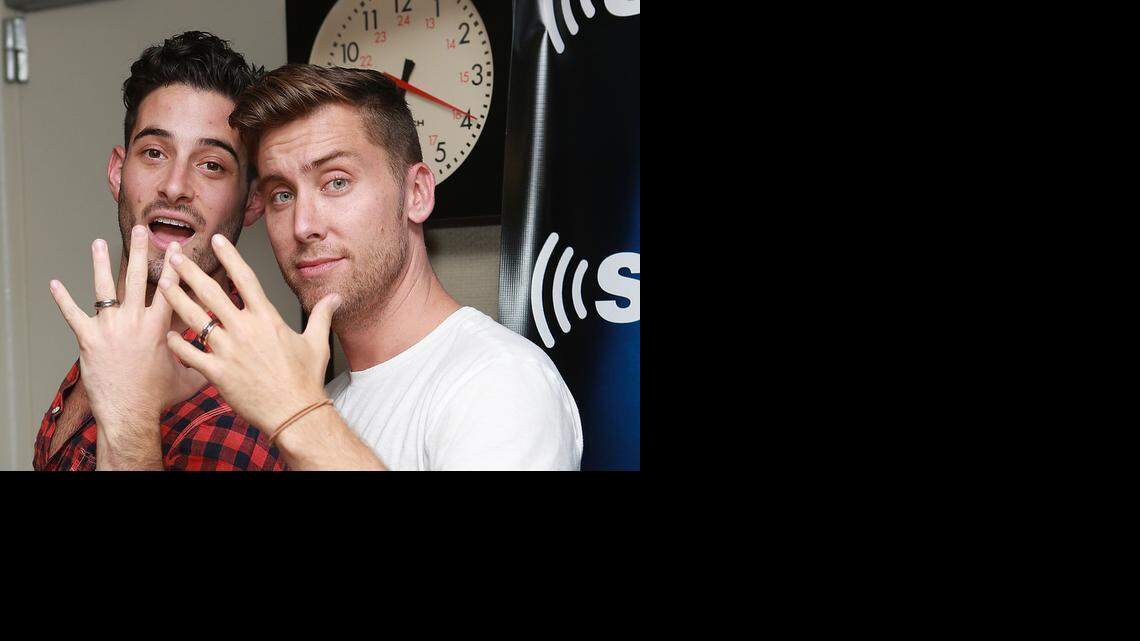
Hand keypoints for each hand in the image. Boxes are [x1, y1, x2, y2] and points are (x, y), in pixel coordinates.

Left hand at [49, 226, 206, 463]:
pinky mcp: (88, 340)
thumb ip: (198, 359)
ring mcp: (109, 328)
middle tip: (140, 231)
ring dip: (101, 263)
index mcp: (159, 327)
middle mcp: (134, 321)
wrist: (130, 414)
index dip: (175, 266)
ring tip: (99, 244)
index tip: (177, 247)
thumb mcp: (189, 377)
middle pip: (137, 278)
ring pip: (104, 288)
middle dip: (140, 251)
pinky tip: (55, 285)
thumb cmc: (159, 398)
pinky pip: (73, 315)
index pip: (170, 289)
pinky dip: (63, 300)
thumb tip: (212, 352)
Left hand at [158, 233, 340, 435]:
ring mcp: (229, 350)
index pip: (245, 279)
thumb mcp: (317, 343)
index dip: (229, 257)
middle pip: (211, 292)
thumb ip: (321, 316)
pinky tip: (167, 335)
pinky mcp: (217, 372)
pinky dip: (176, 343)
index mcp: (267, 319)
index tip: (216, 242)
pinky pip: (190, 353)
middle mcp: (245, 330)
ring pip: (194, 318)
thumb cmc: (306, 380)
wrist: (295, 413)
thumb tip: (335, 298)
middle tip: (174, 257)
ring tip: (162, 285)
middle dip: (190, 272)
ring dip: (176, 299)